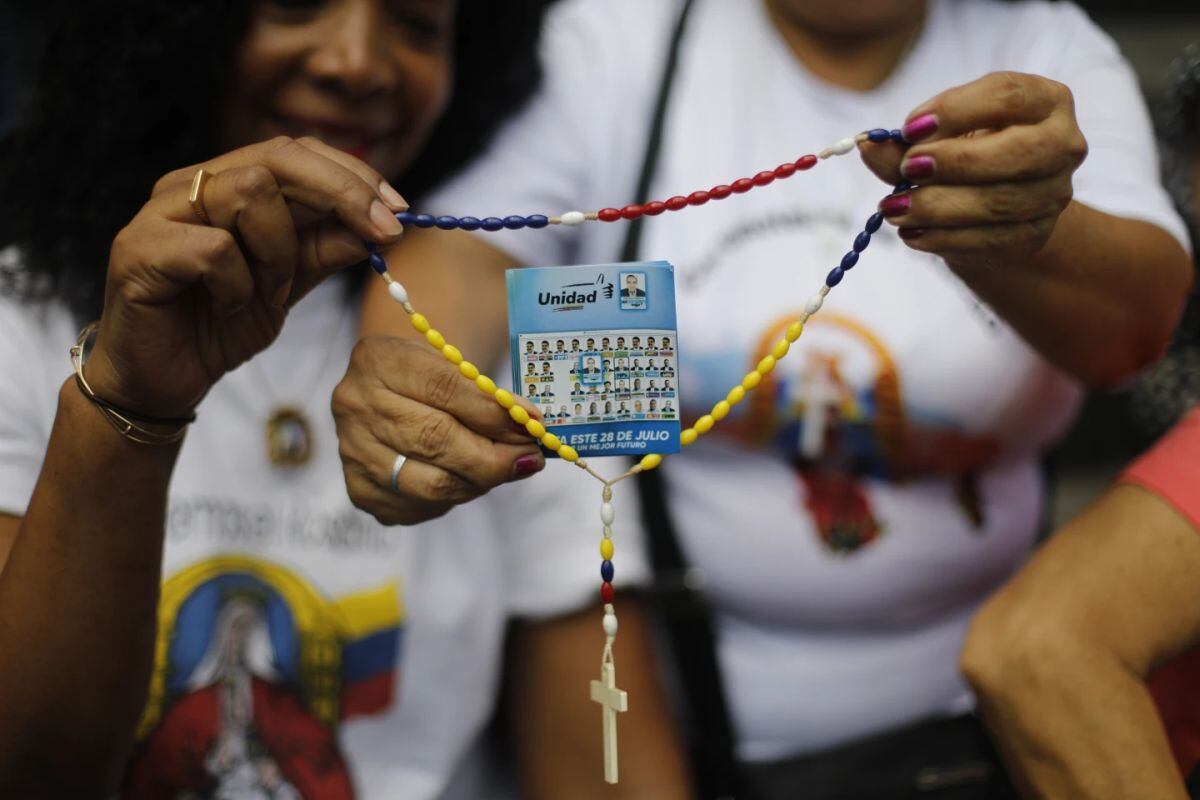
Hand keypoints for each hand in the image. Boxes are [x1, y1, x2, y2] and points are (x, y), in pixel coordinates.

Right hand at [87, 136, 408, 418]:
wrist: (164, 380)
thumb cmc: (220, 325)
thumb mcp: (289, 285)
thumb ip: (325, 249)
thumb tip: (380, 226)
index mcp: (225, 183)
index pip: (297, 152)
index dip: (353, 176)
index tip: (400, 211)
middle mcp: (190, 185)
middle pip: (277, 156)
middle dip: (343, 193)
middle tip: (384, 231)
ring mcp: (159, 212)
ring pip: (248, 194)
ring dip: (279, 250)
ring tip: (267, 290)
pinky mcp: (139, 250)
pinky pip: (214, 249)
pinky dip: (238, 285)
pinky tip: (228, 308)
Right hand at [332, 337, 545, 525]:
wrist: (389, 394)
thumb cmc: (429, 378)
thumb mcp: (452, 366)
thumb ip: (486, 393)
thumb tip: (530, 426)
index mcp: (378, 360)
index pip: (444, 387)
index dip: (494, 412)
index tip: (533, 426)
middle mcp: (355, 405)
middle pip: (435, 439)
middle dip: (494, 456)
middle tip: (529, 458)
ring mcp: (352, 452)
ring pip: (431, 483)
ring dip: (479, 482)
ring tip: (504, 469)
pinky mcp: (360, 490)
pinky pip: (421, 506)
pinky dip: (454, 498)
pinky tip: (467, 479)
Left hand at [859, 71, 1087, 269]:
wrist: (993, 208)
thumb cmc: (965, 154)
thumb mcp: (937, 138)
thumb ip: (905, 142)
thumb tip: (868, 145)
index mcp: (1046, 101)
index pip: (1009, 95)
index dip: (958, 109)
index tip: (910, 127)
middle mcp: (1063, 145)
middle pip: (1016, 152)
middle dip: (955, 161)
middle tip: (907, 168)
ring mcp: (1053, 195)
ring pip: (997, 203)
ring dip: (938, 206)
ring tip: (893, 207)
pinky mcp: (1034, 236)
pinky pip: (987, 240)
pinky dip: (943, 238)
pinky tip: (911, 233)